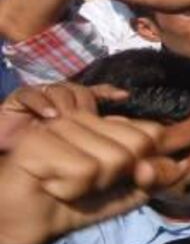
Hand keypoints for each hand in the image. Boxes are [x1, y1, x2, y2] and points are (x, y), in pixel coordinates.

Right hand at [0, 83, 127, 149]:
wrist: (6, 153)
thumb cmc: (41, 151)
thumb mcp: (73, 146)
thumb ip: (95, 135)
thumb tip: (118, 126)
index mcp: (73, 106)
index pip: (95, 92)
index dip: (108, 92)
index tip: (123, 96)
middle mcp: (60, 98)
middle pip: (79, 91)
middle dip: (84, 104)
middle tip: (86, 119)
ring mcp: (42, 95)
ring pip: (60, 90)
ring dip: (65, 105)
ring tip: (65, 120)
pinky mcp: (20, 97)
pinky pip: (32, 93)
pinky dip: (41, 103)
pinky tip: (49, 115)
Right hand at [0, 110, 189, 243]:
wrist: (30, 223)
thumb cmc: (79, 202)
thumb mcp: (130, 191)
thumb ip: (162, 175)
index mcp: (108, 123)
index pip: (153, 133)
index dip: (150, 164)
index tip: (128, 178)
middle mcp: (86, 116)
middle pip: (137, 147)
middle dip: (117, 177)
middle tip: (88, 182)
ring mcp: (61, 123)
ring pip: (111, 161)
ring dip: (91, 186)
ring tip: (66, 183)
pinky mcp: (39, 140)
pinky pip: (83, 171)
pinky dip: (70, 189)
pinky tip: (52, 184)